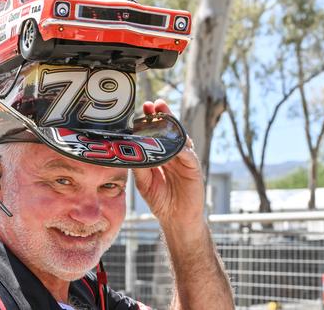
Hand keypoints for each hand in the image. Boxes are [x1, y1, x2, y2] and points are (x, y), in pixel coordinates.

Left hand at [133, 99, 205, 228]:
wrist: (176, 218)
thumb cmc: (161, 199)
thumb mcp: (144, 181)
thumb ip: (139, 165)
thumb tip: (129, 150)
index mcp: (162, 155)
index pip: (157, 133)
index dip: (151, 120)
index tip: (144, 108)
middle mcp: (174, 154)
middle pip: (170, 130)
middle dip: (163, 115)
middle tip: (155, 103)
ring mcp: (185, 160)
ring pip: (180, 138)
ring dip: (173, 126)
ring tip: (164, 114)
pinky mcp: (194, 169)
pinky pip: (188, 155)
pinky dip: (182, 148)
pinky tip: (174, 142)